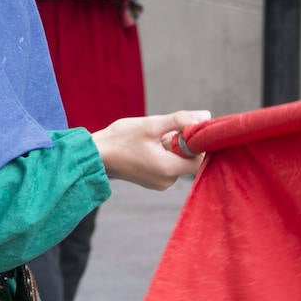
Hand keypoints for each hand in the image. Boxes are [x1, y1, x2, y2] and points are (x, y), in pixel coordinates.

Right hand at [91, 110, 210, 190]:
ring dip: (170, 148)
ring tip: (149, 140)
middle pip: (188, 160)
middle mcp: (167, 181)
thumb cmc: (120, 139)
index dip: (195, 142)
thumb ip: (180, 121)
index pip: (200, 158)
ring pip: (177, 162)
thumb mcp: (151, 125)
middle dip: (179, 143)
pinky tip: (145, 148)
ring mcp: (159, 184)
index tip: (182, 129)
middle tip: (160, 133)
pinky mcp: (152, 182)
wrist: (95, 155)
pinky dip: (162, 155)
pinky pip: (167, 167)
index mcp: (168, 169)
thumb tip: (206, 117)